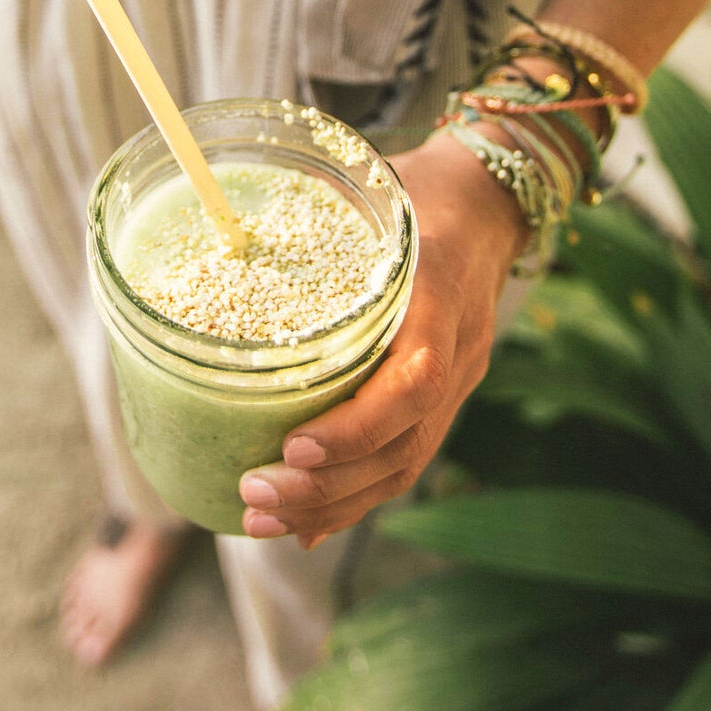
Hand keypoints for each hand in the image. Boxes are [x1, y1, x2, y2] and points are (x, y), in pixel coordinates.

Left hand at [238, 128, 527, 544]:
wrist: (490, 200)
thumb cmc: (415, 189)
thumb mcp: (370, 186)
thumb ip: (312, 213)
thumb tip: (221, 229)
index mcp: (440, 288)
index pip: (415, 379)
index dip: (356, 426)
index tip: (293, 448)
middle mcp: (458, 344)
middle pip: (407, 441)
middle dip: (329, 484)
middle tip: (253, 495)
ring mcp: (459, 377)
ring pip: (406, 463)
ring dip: (335, 504)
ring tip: (263, 520)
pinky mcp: (446, 395)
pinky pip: (406, 457)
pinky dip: (355, 496)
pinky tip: (307, 523)